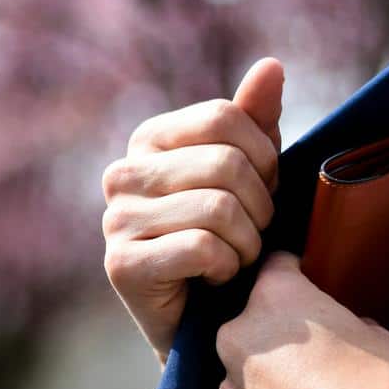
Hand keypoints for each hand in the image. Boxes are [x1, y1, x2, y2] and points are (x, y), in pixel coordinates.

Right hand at [103, 58, 283, 366]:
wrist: (203, 323)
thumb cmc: (228, 240)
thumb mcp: (249, 175)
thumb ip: (255, 121)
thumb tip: (272, 66)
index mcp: (149, 139)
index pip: (224, 117)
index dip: (264, 156)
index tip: (264, 191)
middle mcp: (122, 173)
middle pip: (225, 163)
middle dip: (261, 207)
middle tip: (252, 235)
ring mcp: (116, 219)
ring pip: (219, 208)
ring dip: (247, 244)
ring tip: (235, 259)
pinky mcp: (120, 265)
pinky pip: (201, 248)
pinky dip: (225, 269)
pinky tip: (213, 280)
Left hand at [216, 252, 388, 388]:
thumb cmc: (382, 385)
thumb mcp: (374, 335)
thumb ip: (344, 323)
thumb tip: (345, 330)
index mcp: (274, 298)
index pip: (274, 267)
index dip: (292, 274)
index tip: (302, 282)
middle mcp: (239, 336)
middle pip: (250, 323)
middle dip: (273, 333)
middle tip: (309, 351)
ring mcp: (231, 386)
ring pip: (243, 370)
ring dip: (266, 378)